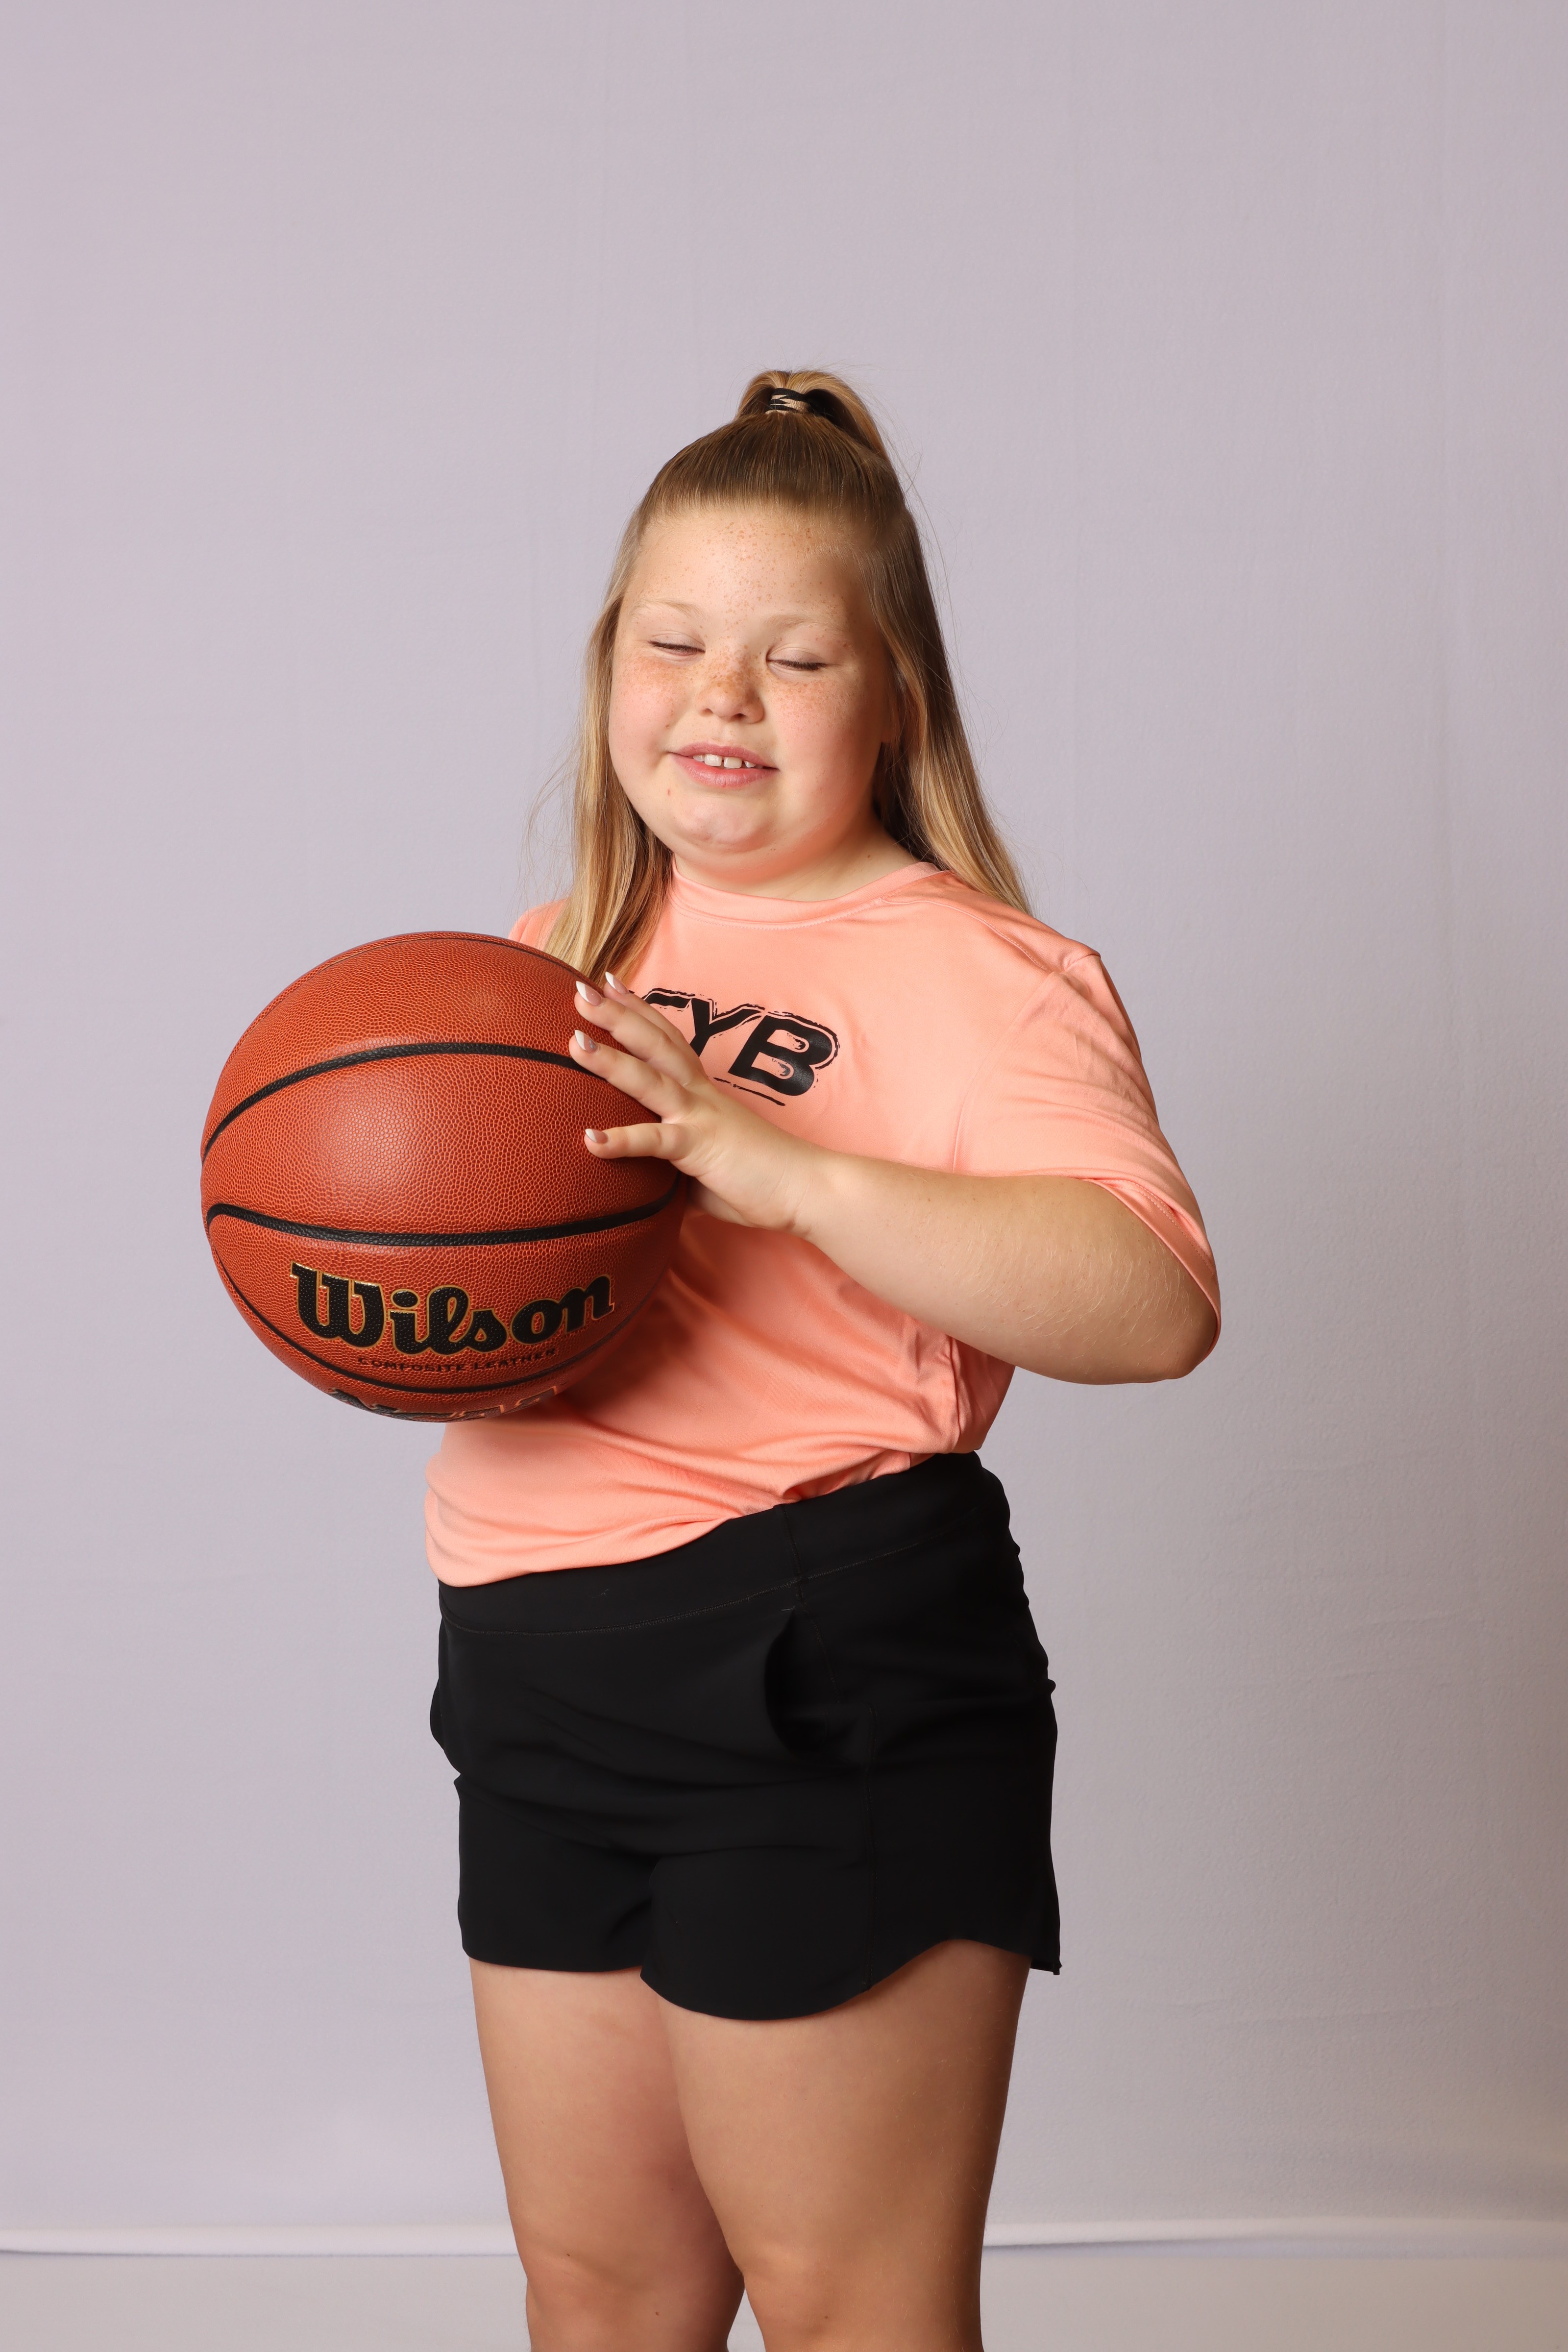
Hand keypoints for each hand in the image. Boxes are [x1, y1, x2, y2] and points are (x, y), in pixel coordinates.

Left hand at [570, 974, 818, 1231]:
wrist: (808, 1187)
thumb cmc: (760, 1177)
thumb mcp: (710, 1158)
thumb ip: (679, 1156)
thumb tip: (652, 1172)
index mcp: (702, 1093)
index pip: (667, 1040)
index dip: (639, 1010)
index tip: (610, 983)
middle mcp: (699, 1095)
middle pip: (654, 1044)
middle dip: (617, 1016)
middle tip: (580, 990)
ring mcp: (699, 1118)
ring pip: (649, 1080)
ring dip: (610, 1060)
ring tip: (573, 1041)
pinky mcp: (700, 1148)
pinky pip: (656, 1142)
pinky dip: (622, 1140)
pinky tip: (590, 1141)